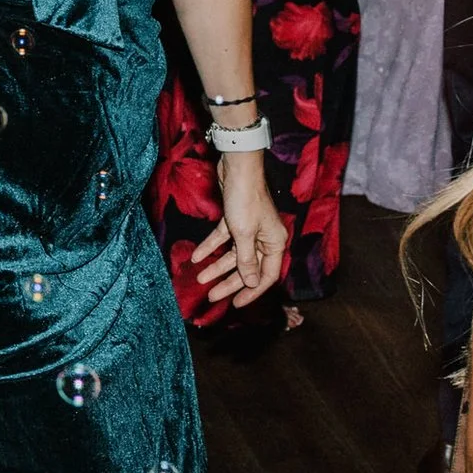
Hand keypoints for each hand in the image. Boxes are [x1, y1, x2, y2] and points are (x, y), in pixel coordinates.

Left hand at [192, 149, 287, 305]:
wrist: (237, 168)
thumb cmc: (245, 200)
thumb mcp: (243, 234)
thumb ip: (246, 260)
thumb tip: (251, 282)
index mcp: (275, 243)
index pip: (267, 275)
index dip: (252, 291)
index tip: (236, 304)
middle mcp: (265, 237)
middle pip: (248, 267)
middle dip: (230, 282)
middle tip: (212, 296)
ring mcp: (250, 228)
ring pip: (233, 254)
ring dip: (217, 266)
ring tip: (200, 278)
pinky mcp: (235, 219)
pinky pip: (223, 239)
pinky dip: (211, 247)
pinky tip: (196, 257)